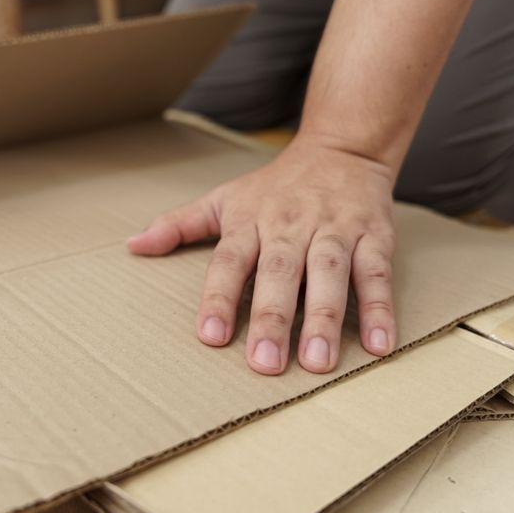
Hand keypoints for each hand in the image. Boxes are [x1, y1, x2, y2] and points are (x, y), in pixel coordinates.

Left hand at [127, 137, 397, 374]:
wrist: (342, 148)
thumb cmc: (274, 186)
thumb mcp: (224, 198)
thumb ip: (180, 224)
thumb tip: (133, 245)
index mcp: (250, 220)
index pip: (230, 261)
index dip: (219, 297)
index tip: (211, 336)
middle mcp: (291, 226)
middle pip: (281, 273)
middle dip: (273, 318)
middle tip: (265, 364)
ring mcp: (335, 231)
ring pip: (330, 275)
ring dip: (325, 319)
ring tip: (318, 364)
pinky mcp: (374, 236)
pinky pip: (377, 274)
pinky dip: (380, 309)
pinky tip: (381, 346)